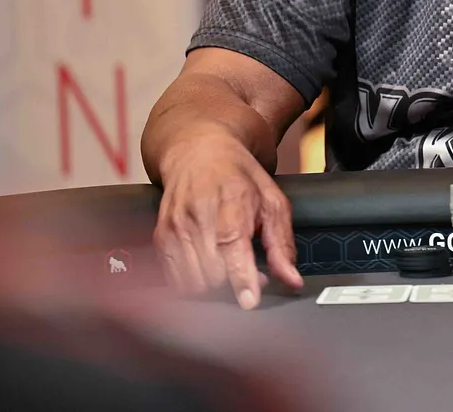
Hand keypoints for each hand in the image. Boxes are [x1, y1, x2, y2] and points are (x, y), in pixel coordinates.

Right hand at [154, 130, 302, 307]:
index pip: (231, 245)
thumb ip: (282, 244)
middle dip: (236, 282)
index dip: (241, 277)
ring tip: (230, 267)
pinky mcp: (160, 238)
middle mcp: (197, 213)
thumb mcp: (272, 201)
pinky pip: (176, 281)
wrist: (198, 152)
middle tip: (251, 270)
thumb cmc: (238, 176)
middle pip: (213, 273)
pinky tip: (209, 267)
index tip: (250, 301)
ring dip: (216, 287)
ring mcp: (174, 226)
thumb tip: (292, 280)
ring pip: (194, 283)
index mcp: (230, 199)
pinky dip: (195, 284)